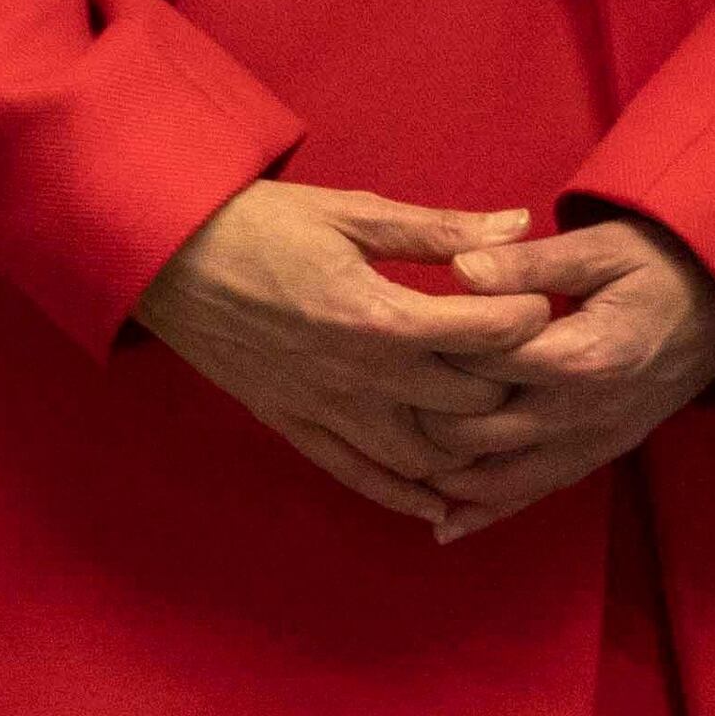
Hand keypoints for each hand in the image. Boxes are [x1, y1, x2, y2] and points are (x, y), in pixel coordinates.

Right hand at [134, 181, 552, 527]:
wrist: (168, 259)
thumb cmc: (262, 225)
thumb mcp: (354, 212)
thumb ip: (439, 229)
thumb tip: (518, 225)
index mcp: (376, 316)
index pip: (481, 335)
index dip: (526, 321)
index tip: (546, 303)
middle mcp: (356, 377)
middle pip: (464, 403)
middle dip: (509, 383)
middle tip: (533, 363)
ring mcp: (324, 410)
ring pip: (420, 455)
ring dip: (466, 446)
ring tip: (500, 424)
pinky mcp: (294, 427)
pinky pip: (358, 477)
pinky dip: (403, 494)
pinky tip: (439, 503)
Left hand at [415, 213, 714, 541]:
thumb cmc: (665, 263)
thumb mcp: (601, 248)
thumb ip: (528, 264)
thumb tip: (457, 267)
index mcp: (580, 356)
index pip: (480, 368)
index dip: (431, 353)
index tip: (396, 333)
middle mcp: (582, 413)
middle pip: (475, 435)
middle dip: (424, 416)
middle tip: (386, 387)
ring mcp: (591, 443)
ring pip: (496, 481)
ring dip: (443, 473)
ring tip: (395, 452)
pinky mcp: (599, 456)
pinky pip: (533, 495)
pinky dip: (486, 513)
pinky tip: (443, 524)